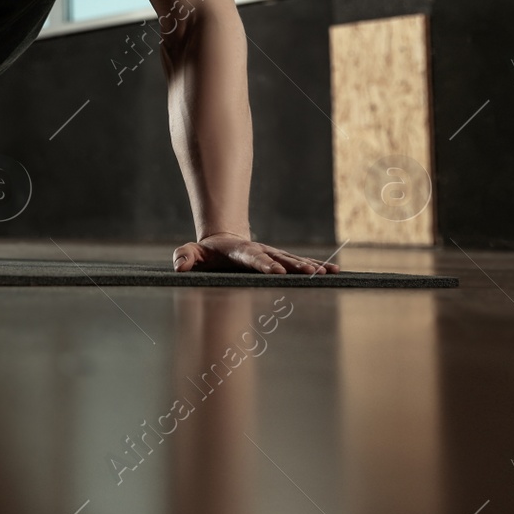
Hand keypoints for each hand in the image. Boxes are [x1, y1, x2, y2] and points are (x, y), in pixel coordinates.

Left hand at [172, 232, 339, 274]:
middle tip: (311, 273)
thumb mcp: (193, 252)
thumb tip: (179, 266)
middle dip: (295, 265)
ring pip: (293, 259)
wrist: (224, 241)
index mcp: (240, 252)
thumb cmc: (207, 253)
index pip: (254, 258)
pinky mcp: (280, 259)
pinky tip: (334, 271)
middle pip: (280, 258)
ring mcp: (272, 254)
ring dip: (310, 266)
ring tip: (327, 272)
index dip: (265, 264)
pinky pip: (300, 262)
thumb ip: (185, 256)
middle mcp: (261, 251)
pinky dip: (316, 265)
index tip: (277, 271)